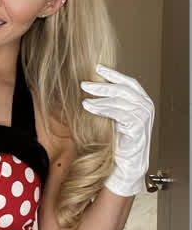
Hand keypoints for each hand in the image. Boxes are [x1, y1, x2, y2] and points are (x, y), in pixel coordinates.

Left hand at [80, 64, 154, 196]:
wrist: (127, 162)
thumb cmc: (120, 138)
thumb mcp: (115, 115)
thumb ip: (110, 101)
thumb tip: (92, 85)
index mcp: (142, 100)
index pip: (128, 82)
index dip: (113, 74)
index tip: (98, 67)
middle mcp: (145, 106)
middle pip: (123, 89)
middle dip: (102, 86)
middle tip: (84, 84)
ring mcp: (143, 116)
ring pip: (119, 101)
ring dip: (99, 99)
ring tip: (84, 100)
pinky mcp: (137, 127)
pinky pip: (118, 114)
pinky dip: (103, 110)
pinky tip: (90, 109)